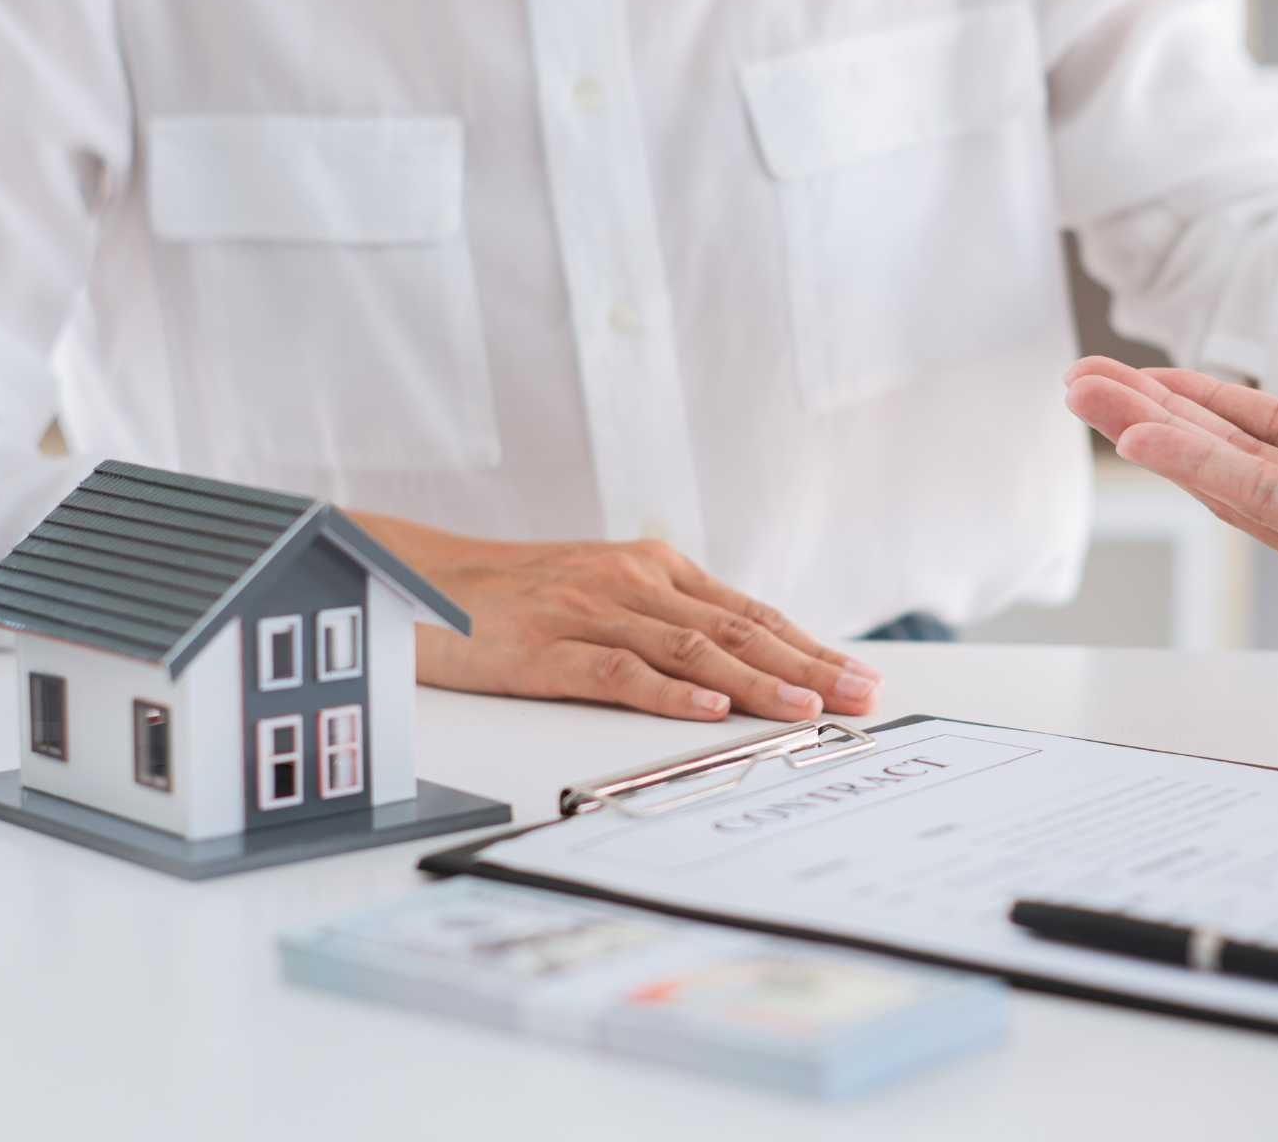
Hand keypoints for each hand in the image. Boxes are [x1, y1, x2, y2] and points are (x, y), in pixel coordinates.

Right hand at [350, 515, 881, 721]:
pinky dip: (668, 692)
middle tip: (860, 696)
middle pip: (736, 629)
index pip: (750, 612)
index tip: (859, 677)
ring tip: (807, 708)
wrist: (417, 579)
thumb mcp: (604, 592)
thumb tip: (743, 666)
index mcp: (654, 568)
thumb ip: (666, 620)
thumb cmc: (517, 596)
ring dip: (757, 682)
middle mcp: (632, 582)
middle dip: (807, 665)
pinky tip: (709, 709)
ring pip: (691, 649)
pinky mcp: (545, 647)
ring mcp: (589, 611)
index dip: (810, 646)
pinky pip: (617, 670)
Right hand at [1063, 357, 1277, 629]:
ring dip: (1161, 438)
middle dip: (1157, 421)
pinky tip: (1154, 434)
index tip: (1150, 377)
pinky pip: (1277, 498)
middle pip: (1240, 464)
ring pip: (1241, 482)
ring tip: (1089, 397)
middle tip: (1079, 383)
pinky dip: (1209, 464)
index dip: (1212, 407)